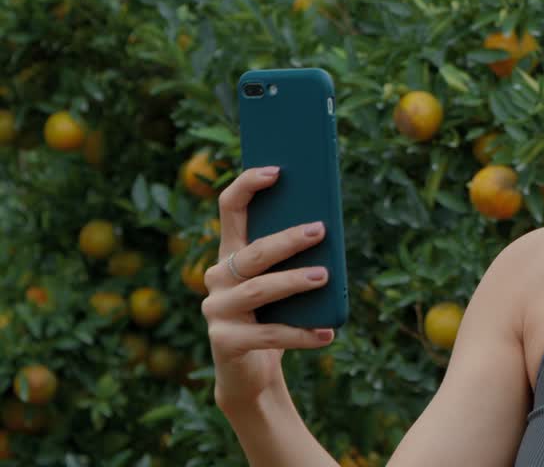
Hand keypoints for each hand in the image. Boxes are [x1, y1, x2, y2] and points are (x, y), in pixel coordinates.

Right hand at [202, 166, 333, 410]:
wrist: (251, 375)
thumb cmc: (273, 317)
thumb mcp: (283, 285)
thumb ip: (294, 259)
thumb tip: (327, 228)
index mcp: (230, 254)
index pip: (231, 209)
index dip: (248, 185)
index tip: (277, 170)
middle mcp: (216, 278)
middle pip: (252, 252)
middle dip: (286, 239)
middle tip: (320, 230)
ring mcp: (217, 310)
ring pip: (258, 289)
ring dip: (294, 281)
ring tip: (324, 276)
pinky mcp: (224, 342)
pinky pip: (268, 335)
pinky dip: (301, 334)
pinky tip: (327, 334)